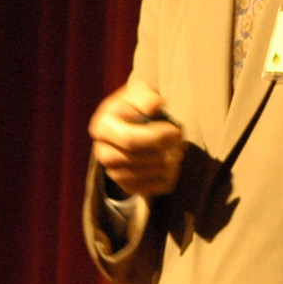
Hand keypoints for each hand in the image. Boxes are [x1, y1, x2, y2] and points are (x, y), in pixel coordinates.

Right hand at [88, 79, 183, 197]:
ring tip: (178, 150)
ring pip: (144, 177)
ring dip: (167, 165)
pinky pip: (150, 190)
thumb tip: (155, 105)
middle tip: (180, 140)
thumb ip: (146, 96)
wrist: (131, 123)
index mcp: (103, 127)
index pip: (130, 140)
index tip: (177, 131)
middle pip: (135, 161)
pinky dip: (167, 179)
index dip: (157, 138)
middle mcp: (102, 152)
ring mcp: (112, 172)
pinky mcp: (127, 186)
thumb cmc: (138, 106)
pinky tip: (173, 164)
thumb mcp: (140, 92)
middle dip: (163, 152)